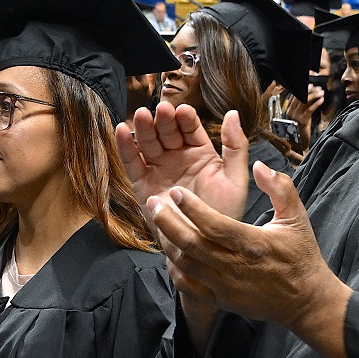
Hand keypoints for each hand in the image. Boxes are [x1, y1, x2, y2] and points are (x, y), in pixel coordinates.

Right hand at [117, 103, 247, 217]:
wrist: (203, 246)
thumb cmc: (222, 214)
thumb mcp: (235, 179)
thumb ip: (236, 146)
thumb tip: (233, 114)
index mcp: (200, 153)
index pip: (190, 128)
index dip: (185, 118)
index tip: (182, 111)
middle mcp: (178, 158)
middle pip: (167, 132)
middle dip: (163, 120)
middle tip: (161, 112)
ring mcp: (159, 170)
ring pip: (149, 143)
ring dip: (144, 128)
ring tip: (141, 116)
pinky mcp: (142, 184)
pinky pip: (132, 163)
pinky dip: (126, 147)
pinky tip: (122, 130)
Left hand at [147, 166, 352, 357]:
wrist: (304, 300)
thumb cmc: (300, 255)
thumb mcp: (297, 218)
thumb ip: (280, 188)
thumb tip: (259, 165)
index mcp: (253, 244)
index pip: (214, 226)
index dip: (192, 209)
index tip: (176, 192)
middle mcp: (235, 267)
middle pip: (192, 244)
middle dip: (168, 222)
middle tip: (154, 203)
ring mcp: (224, 287)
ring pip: (185, 264)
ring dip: (167, 242)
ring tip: (157, 221)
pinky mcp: (219, 300)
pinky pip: (187, 285)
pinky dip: (174, 267)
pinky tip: (169, 249)